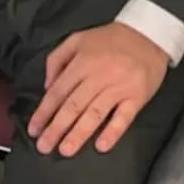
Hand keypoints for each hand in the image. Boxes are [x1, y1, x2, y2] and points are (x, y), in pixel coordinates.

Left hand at [28, 23, 168, 156]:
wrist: (149, 34)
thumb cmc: (110, 40)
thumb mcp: (77, 39)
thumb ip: (57, 59)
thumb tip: (47, 87)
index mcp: (82, 63)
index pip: (58, 92)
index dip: (44, 112)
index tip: (34, 130)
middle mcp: (98, 76)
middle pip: (73, 106)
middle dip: (56, 128)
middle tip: (44, 147)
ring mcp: (118, 87)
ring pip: (95, 114)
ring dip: (79, 134)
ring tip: (66, 150)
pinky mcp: (137, 96)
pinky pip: (124, 117)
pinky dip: (113, 132)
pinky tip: (102, 146)